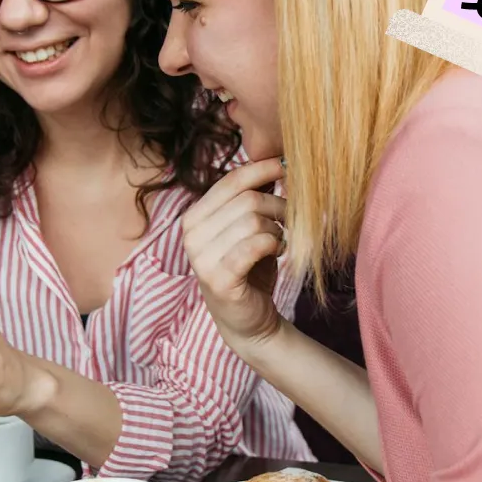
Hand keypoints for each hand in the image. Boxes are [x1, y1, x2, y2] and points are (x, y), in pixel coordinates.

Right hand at [182, 157, 287, 352]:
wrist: (247, 320)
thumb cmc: (249, 269)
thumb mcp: (246, 229)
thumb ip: (251, 199)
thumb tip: (275, 162)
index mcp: (194, 217)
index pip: (230, 181)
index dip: (260, 170)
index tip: (285, 168)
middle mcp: (191, 235)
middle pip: (246, 200)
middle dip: (277, 206)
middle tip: (290, 220)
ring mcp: (201, 258)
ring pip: (253, 221)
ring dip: (277, 229)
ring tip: (281, 241)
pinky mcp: (218, 279)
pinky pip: (254, 246)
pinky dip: (273, 244)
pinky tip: (278, 252)